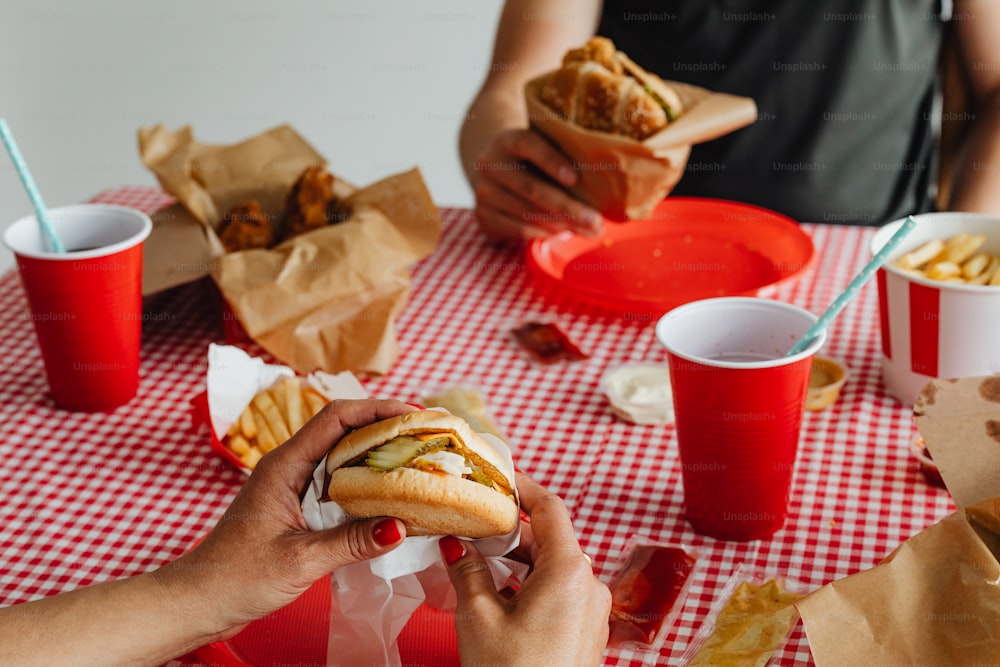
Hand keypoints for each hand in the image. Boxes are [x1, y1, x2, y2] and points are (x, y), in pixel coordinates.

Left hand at [156, 399, 416, 638]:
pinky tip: (393, 494)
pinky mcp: (299, 505)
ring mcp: (294, 484)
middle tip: (428, 436)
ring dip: (381, 454)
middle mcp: (291, 465)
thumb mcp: (300, 560)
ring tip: (421, 459)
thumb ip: (351, 542)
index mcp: (285, 465)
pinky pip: (340, 481)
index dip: (378, 409)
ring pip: (345, 456)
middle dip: (388, 428)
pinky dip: (368, 482)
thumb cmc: (237, 577)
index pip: (336, 417)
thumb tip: (402, 527)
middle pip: (346, 430)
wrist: (200, 599)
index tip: (415, 414)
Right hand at [440, 472, 610, 666]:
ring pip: (552, 568)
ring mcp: (593, 611)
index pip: (550, 507)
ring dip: (517, 562)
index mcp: (571, 570)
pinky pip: (559, 593)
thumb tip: (456, 543)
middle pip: (549, 539)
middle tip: (472, 525)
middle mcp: (591, 585)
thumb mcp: (478, 618)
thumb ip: (468, 571)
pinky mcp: (586, 633)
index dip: (522, 487)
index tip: (498, 477)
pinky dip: (529, 586)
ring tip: (477, 563)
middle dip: (510, 532)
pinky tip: (497, 597)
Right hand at [472, 128, 603, 241]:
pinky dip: (543, 233)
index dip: (551, 161)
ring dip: (561, 225)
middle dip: (568, 208)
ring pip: (527, 213)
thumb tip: (613, 176)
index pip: (527, 144)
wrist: (496, 171)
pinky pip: (518, 229)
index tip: (575, 179)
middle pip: (531, 188)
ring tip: (589, 230)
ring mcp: (484, 192)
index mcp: (507, 139)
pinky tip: (564, 233)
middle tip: (596, 220)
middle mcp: (490, 164)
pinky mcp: (483, 216)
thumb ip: (565, 153)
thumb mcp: (543, 146)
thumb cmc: (533, 159)